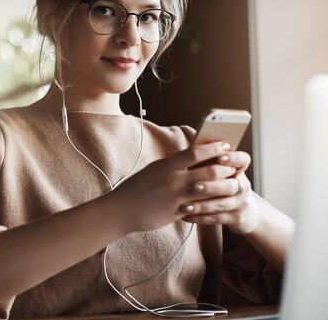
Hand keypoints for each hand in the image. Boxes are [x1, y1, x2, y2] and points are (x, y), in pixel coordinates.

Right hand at [112, 141, 236, 233]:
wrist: (121, 210)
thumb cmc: (137, 187)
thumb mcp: (154, 170)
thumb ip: (173, 165)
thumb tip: (192, 158)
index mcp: (166, 166)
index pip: (195, 153)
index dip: (213, 148)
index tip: (226, 144)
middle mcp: (173, 180)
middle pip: (208, 171)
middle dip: (226, 169)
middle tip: (236, 167)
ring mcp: (176, 198)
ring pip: (209, 191)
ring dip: (225, 188)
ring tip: (235, 185)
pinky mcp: (176, 213)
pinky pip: (200, 208)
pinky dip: (212, 205)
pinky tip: (221, 203)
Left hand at [181, 150, 259, 233]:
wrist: (245, 212)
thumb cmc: (221, 185)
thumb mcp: (221, 173)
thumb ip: (208, 162)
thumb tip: (190, 147)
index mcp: (238, 171)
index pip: (242, 160)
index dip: (233, 158)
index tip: (219, 157)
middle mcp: (243, 186)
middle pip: (231, 185)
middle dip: (212, 186)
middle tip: (194, 186)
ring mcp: (241, 203)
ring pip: (221, 204)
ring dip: (201, 205)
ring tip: (184, 206)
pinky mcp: (236, 219)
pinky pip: (216, 219)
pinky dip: (199, 218)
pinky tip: (184, 216)